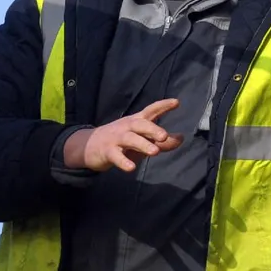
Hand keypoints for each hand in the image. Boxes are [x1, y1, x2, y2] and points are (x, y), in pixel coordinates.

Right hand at [64, 98, 183, 172]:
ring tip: (155, 151)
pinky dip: (123, 161)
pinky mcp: (107, 151)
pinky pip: (116, 156)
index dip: (163, 106)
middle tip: (164, 136)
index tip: (176, 102)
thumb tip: (181, 138)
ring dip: (142, 144)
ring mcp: (116, 138)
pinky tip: (131, 167)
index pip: (150, 111)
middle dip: (152, 129)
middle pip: (140, 124)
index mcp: (136, 122)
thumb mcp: (142, 140)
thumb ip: (162, 141)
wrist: (89, 145)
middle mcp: (127, 127)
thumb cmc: (121, 142)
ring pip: (129, 139)